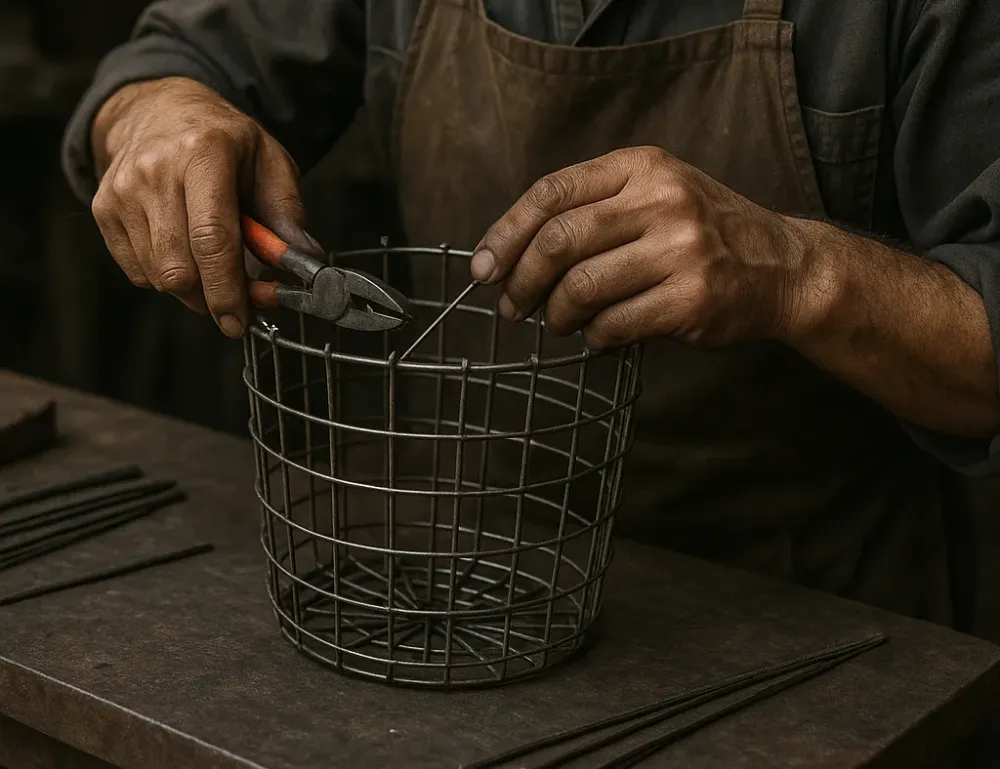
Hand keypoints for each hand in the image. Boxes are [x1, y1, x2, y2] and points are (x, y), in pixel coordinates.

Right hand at [90, 77, 322, 337]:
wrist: (161, 110)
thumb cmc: (225, 141)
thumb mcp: (271, 164)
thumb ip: (288, 218)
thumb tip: (306, 266)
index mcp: (203, 154)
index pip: (212, 239)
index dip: (228, 290)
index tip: (242, 322)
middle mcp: (156, 170)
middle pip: (180, 268)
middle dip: (214, 299)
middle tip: (242, 302)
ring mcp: (123, 190)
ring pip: (159, 276)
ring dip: (194, 291)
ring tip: (216, 270)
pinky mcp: (104, 208)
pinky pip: (138, 272)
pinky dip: (167, 277)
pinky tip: (185, 252)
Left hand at [470, 147, 814, 348]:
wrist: (783, 267)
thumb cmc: (703, 233)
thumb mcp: (654, 194)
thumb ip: (592, 209)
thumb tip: (509, 253)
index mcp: (642, 167)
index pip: (553, 193)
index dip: (506, 233)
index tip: (482, 267)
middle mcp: (661, 200)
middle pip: (559, 241)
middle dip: (521, 281)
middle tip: (511, 306)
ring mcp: (680, 250)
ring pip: (581, 288)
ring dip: (556, 315)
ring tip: (558, 323)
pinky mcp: (691, 300)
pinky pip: (613, 325)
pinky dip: (594, 337)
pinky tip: (599, 335)